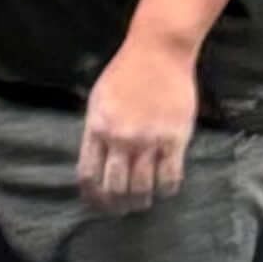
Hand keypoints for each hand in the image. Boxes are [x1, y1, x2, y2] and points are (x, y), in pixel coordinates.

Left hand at [77, 34, 199, 208]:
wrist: (157, 51)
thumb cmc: (125, 71)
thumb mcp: (99, 99)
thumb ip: (97, 129)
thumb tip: (97, 158)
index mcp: (97, 129)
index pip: (88, 174)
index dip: (92, 196)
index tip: (97, 204)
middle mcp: (120, 139)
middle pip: (114, 187)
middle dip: (116, 205)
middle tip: (122, 209)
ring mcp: (147, 141)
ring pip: (141, 188)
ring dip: (141, 201)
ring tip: (143, 202)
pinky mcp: (174, 140)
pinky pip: (170, 177)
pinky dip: (167, 189)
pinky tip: (165, 189)